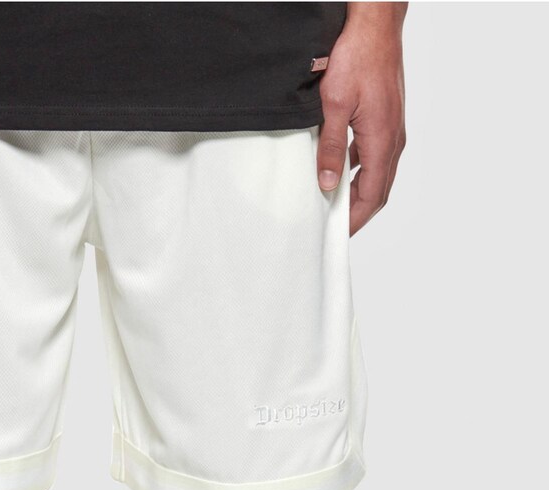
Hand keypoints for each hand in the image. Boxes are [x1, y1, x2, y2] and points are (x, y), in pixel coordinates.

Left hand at [316, 3, 406, 234]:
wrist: (376, 22)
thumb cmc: (357, 55)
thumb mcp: (333, 105)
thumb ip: (331, 148)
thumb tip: (328, 185)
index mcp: (382, 140)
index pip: (371, 196)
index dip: (355, 220)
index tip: (338, 235)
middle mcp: (393, 138)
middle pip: (378, 190)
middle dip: (358, 213)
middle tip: (335, 228)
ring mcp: (393, 128)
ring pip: (378, 174)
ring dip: (359, 193)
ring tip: (335, 206)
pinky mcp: (387, 118)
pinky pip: (376, 155)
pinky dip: (360, 172)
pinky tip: (340, 172)